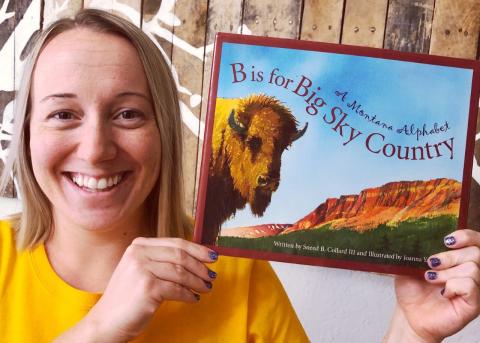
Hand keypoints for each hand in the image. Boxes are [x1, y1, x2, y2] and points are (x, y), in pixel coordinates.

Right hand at [55, 237, 217, 342]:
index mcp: (139, 245)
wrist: (105, 322)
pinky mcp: (147, 287)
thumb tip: (197, 258)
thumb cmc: (127, 298)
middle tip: (212, 276)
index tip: (212, 256)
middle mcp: (138, 253)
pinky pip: (177, 289)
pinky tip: (193, 299)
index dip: (197, 249)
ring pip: (181, 272)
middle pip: (180, 255)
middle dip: (200, 266)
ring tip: (206, 288)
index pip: (176, 242)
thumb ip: (162, 260)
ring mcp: (142, 269)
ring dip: (198, 281)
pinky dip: (188, 294)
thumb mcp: (141, 270)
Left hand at [388, 229, 479, 341]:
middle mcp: (472, 271)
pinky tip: (443, 292)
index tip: (446, 240)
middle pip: (475, 252)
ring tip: (431, 278)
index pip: (475, 240)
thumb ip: (417, 249)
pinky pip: (471, 286)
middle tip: (431, 263)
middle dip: (450, 256)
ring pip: (473, 268)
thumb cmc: (412, 289)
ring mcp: (475, 288)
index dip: (466, 236)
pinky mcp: (474, 304)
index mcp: (459, 258)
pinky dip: (454, 286)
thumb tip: (413, 234)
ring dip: (447, 272)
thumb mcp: (410, 263)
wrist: (409, 314)